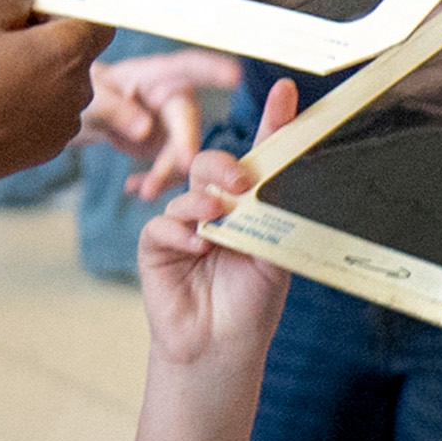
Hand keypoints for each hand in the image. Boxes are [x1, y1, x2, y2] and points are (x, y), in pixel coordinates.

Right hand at [0, 0, 108, 201]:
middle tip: (0, 36)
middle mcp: (78, 88)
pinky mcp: (49, 147)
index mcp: (67, 51)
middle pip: (77, 52)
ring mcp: (66, 122)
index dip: (68, 9)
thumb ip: (10, 1)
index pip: (97, 20)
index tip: (36, 8)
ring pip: (61, 83)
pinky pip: (48, 112)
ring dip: (36, 72)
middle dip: (45, 39)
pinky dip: (29, 102)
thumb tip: (26, 1)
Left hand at [79, 47, 243, 197]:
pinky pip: (171, 170)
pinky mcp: (170, 149)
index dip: (213, 68)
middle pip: (188, 121)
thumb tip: (145, 129)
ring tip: (145, 191)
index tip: (235, 74)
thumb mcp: (94, 99)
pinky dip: (156, 182)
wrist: (92, 116)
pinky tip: (134, 187)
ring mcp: (175, 126)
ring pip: (183, 153)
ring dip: (166, 174)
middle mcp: (174, 98)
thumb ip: (115, 110)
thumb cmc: (93, 94)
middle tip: (184, 167)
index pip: (188, 66)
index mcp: (158, 74)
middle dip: (186, 146)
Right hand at [134, 91, 300, 374]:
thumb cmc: (253, 303)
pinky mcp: (156, 247)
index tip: (284, 91)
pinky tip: (198, 246)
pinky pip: (162, 226)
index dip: (272, 123)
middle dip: (224, 164)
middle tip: (240, 180)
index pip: (261, 158)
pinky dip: (180, 232)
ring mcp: (184, 225)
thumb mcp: (276, 256)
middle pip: (213, 165)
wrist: (222, 349)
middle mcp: (216, 208)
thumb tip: (278, 174)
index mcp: (250, 206)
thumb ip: (274, 214)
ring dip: (202, 202)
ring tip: (216, 219)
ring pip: (187, 193)